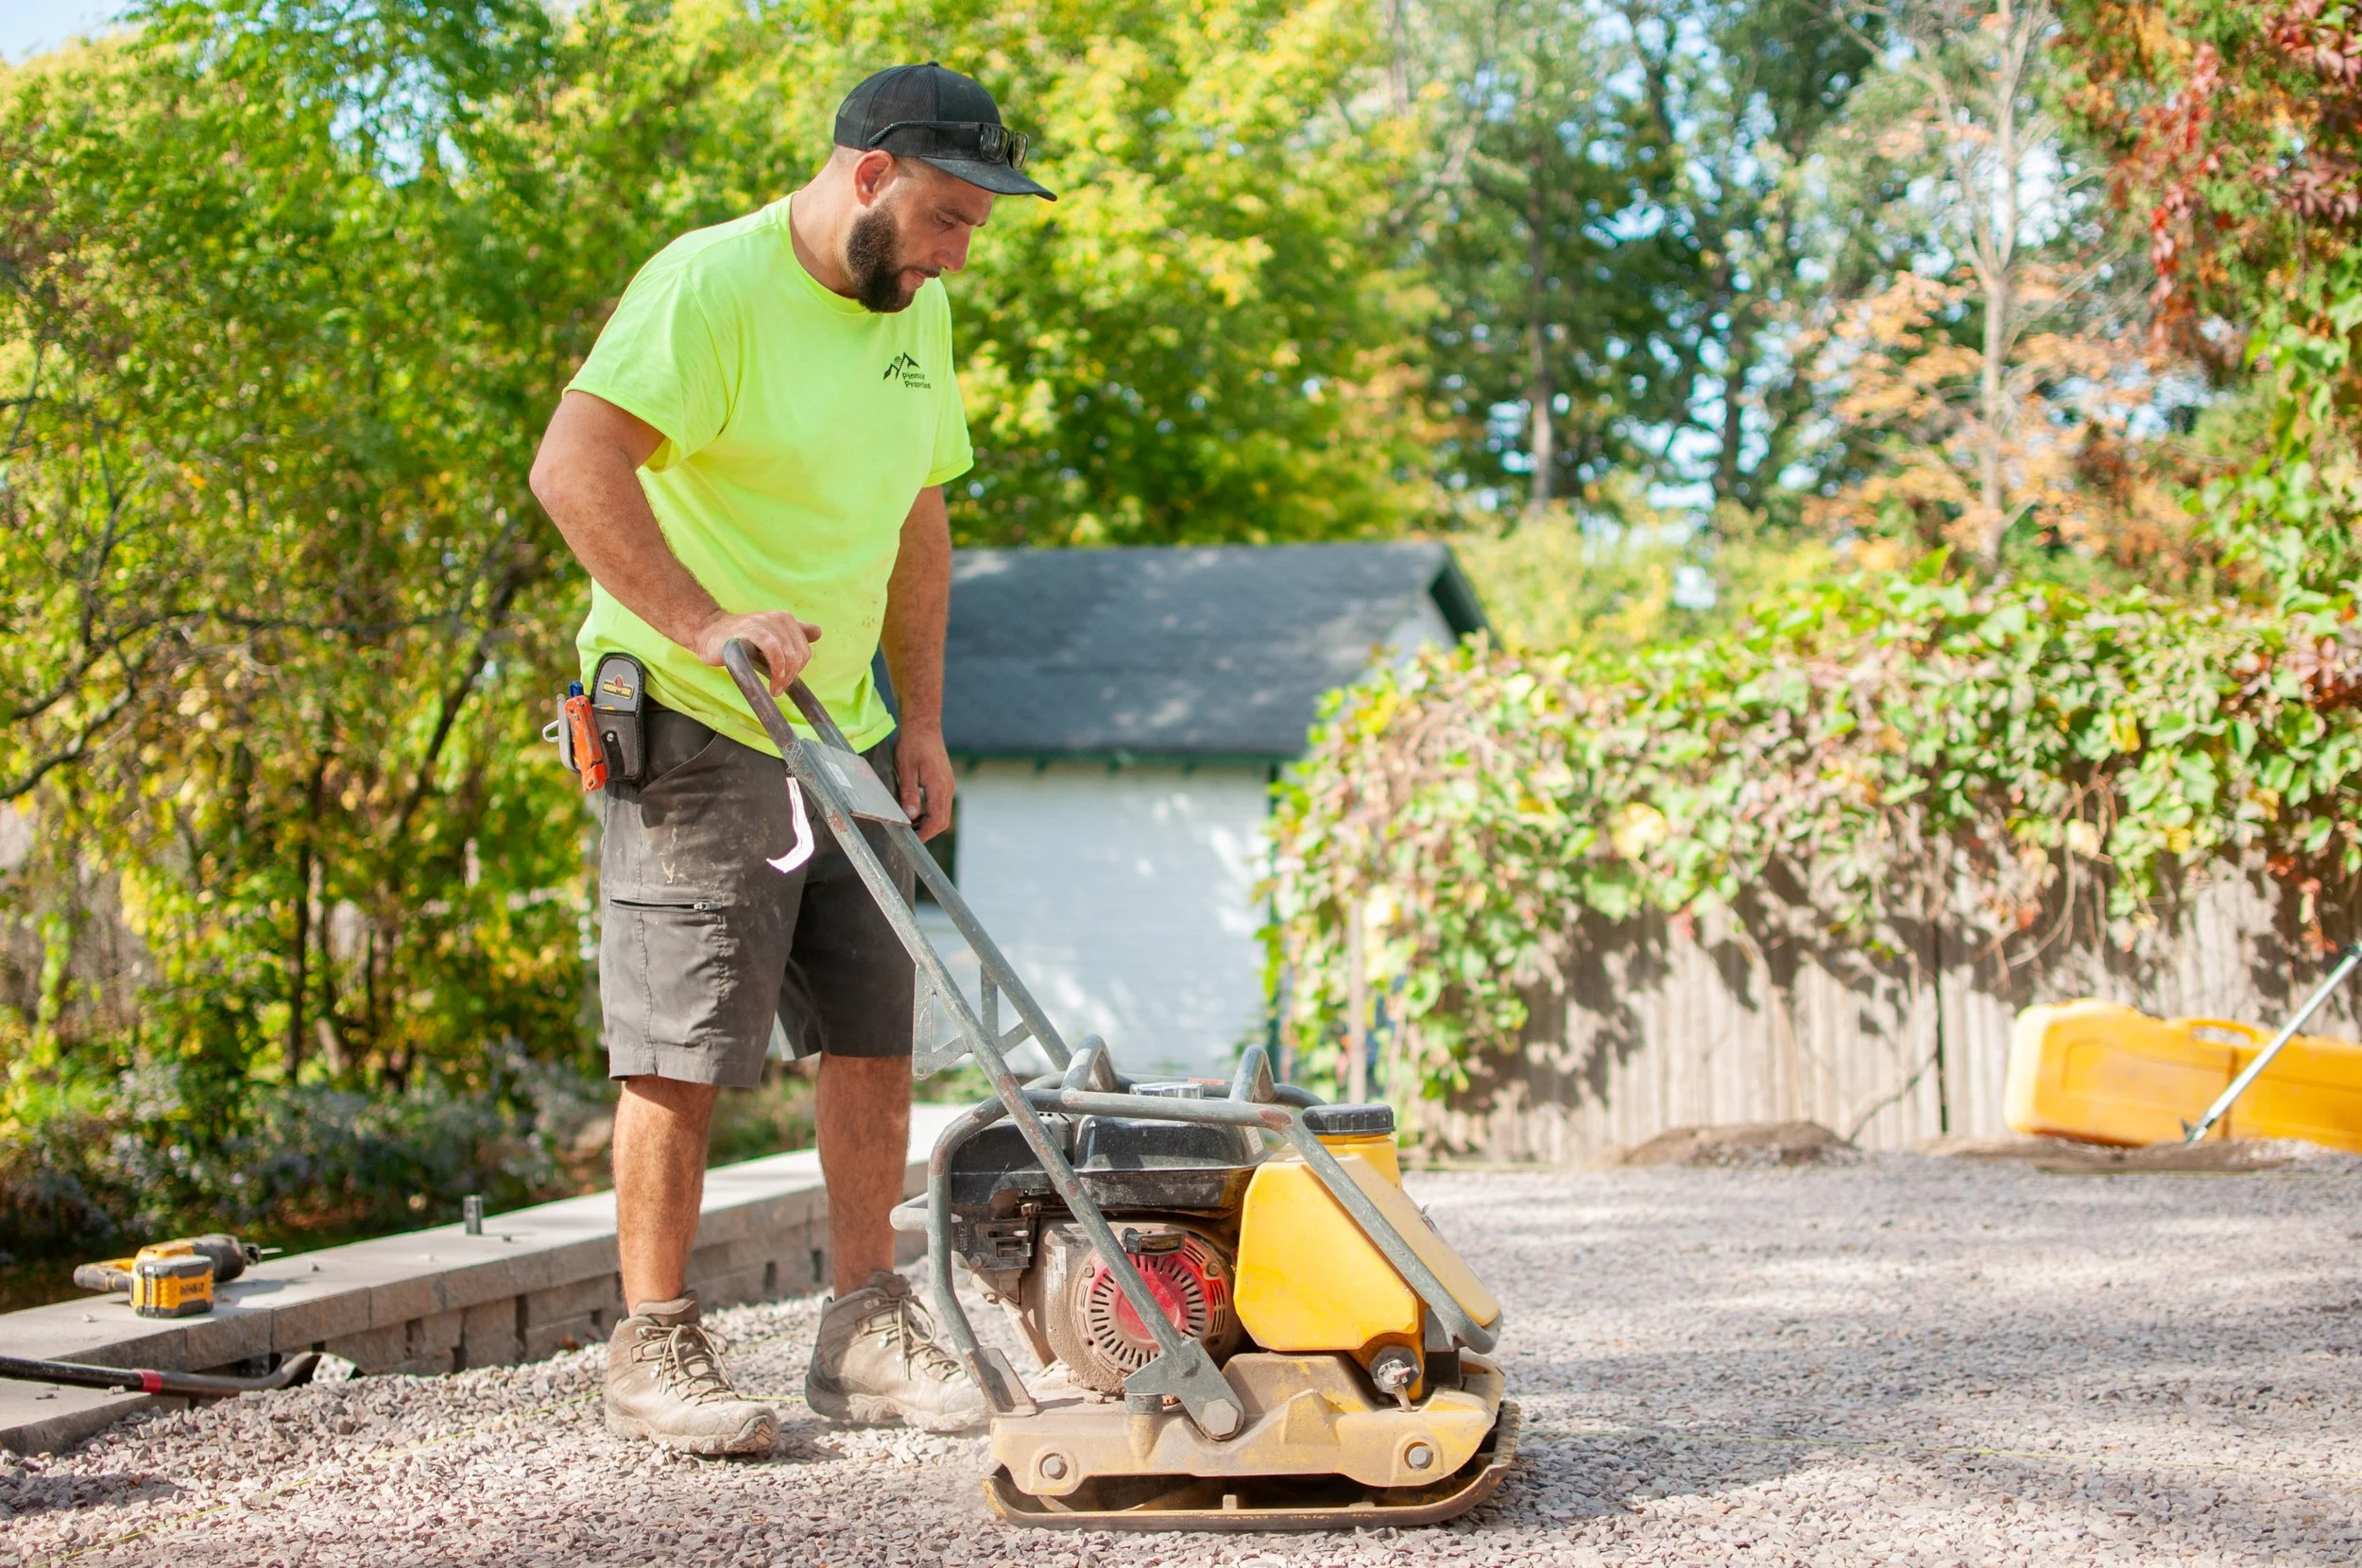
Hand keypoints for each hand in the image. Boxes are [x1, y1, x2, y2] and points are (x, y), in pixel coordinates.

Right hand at [693, 609, 821, 693]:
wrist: (709, 633)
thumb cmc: (741, 639)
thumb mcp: (770, 636)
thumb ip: (793, 635)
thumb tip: (818, 632)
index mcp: (786, 620)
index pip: (804, 651)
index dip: (797, 670)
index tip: (785, 681)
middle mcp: (779, 618)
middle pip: (798, 655)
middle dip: (791, 676)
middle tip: (778, 689)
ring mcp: (765, 623)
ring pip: (788, 654)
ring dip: (784, 677)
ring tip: (775, 689)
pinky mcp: (751, 629)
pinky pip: (773, 649)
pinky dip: (777, 667)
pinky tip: (773, 680)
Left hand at [896, 725, 955, 840]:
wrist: (924, 725)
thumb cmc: (912, 744)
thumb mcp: (905, 769)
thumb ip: (909, 793)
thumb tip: (910, 816)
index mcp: (939, 787)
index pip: (935, 820)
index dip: (924, 834)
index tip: (910, 841)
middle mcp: (947, 788)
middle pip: (942, 821)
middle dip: (927, 832)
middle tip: (909, 837)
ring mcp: (948, 785)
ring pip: (942, 814)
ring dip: (929, 823)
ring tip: (910, 826)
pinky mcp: (945, 782)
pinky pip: (941, 804)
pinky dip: (931, 813)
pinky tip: (916, 812)